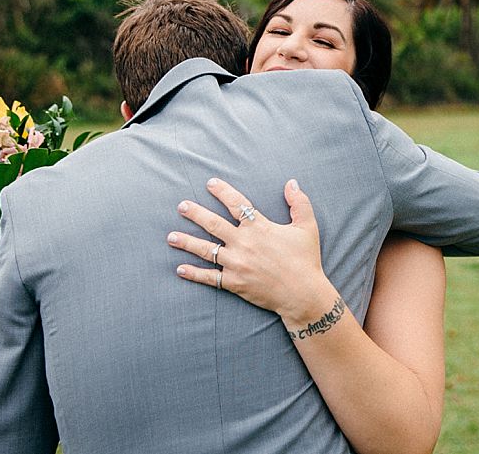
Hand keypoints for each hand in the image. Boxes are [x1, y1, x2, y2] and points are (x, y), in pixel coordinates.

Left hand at [167, 178, 339, 328]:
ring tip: (170, 236)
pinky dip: (194, 274)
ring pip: (206, 250)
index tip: (210, 183)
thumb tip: (291, 182)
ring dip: (186, 242)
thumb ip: (299, 203)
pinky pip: (209, 277)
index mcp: (259, 227)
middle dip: (195, 213)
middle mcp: (244, 243)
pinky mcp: (234, 283)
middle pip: (213, 224)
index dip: (222, 192)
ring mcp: (236, 264)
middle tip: (182, 206)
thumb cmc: (306, 260)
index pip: (236, 203)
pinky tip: (180, 269)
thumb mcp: (307, 227)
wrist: (303, 295)